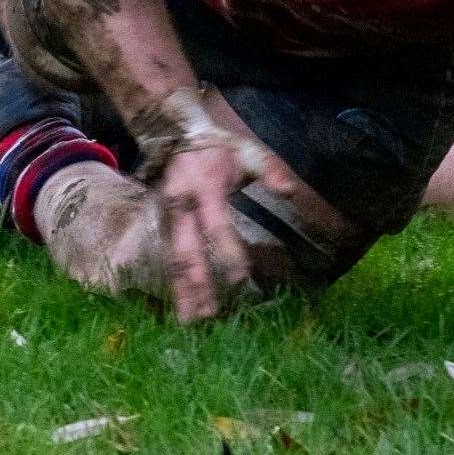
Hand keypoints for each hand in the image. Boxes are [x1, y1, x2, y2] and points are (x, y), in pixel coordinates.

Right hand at [145, 90, 297, 322]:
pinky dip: (174, 281)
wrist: (176, 135)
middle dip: (198, 284)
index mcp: (204, 188)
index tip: (241, 279)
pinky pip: (168, 255)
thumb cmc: (218, 147)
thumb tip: (290, 192)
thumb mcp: (247, 150)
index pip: (217, 227)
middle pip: (187, 251)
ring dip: (182, 290)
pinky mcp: (162, 222)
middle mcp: (180, 206)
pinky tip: (181, 303)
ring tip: (191, 319)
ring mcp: (167, 215)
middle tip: (208, 314)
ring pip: (173, 258)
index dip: (228, 253)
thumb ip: (270, 170)